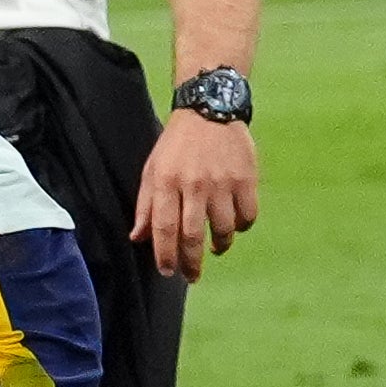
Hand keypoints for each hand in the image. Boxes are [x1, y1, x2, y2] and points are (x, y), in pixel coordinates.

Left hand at [129, 108, 259, 281]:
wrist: (210, 110)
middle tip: (191, 276)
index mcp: (166, 182)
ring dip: (219, 246)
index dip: (165, 255)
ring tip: (215, 249)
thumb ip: (145, 205)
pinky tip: (235, 227)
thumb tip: (137, 238)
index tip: (167, 272)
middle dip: (191, 262)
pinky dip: (242, 227)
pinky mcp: (246, 178)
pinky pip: (248, 215)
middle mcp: (194, 185)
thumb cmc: (176, 145)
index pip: (164, 229)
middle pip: (193, 235)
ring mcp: (223, 182)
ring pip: (224, 229)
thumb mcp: (152, 170)